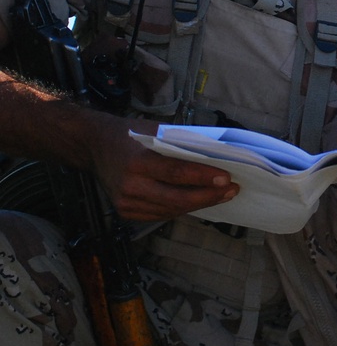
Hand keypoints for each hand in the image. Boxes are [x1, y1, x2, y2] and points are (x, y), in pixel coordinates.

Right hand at [89, 117, 238, 221]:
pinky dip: (183, 208)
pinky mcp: (126, 212)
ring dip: (200, 204)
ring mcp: (126, 203)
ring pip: (171, 209)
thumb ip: (181, 143)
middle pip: (177, 197)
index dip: (203, 177)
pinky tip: (200, 201)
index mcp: (137, 162)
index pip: (176, 173)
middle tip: (232, 190)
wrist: (94, 147)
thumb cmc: (130, 134)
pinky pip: (161, 214)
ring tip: (223, 196)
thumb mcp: (156, 131)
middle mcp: (130, 185)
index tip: (227, 178)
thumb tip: (216, 154)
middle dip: (208, 195)